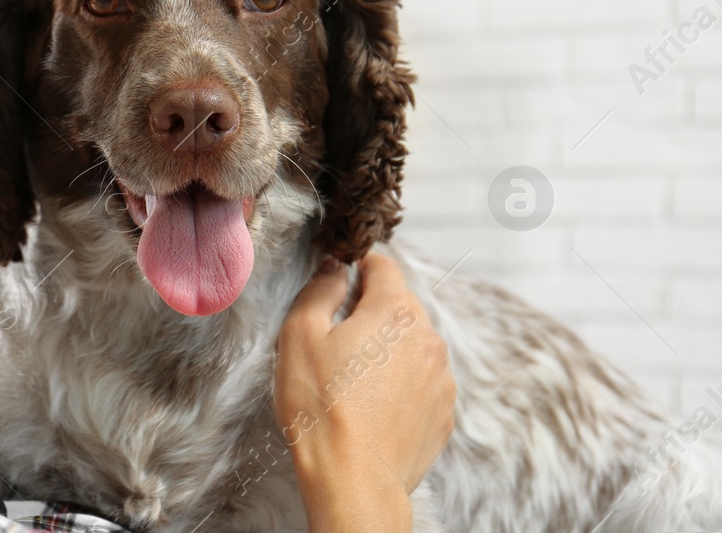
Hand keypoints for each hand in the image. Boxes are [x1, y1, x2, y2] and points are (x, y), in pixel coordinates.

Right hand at [274, 253, 454, 532]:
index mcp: (395, 311)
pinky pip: (421, 381)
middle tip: (335, 340)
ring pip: (412, 344)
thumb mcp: (300, 335)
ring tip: (353, 379)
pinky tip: (371, 404)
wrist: (354, 479)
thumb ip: (320, 290)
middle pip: (400, 304)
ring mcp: (441, 378)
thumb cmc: (322, 406)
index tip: (335, 283)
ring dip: (387, 349)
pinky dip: (400, 383)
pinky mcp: (444, 413)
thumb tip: (333, 270)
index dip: (354, 267)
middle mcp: (429, 339)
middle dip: (369, 311)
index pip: (382, 264)